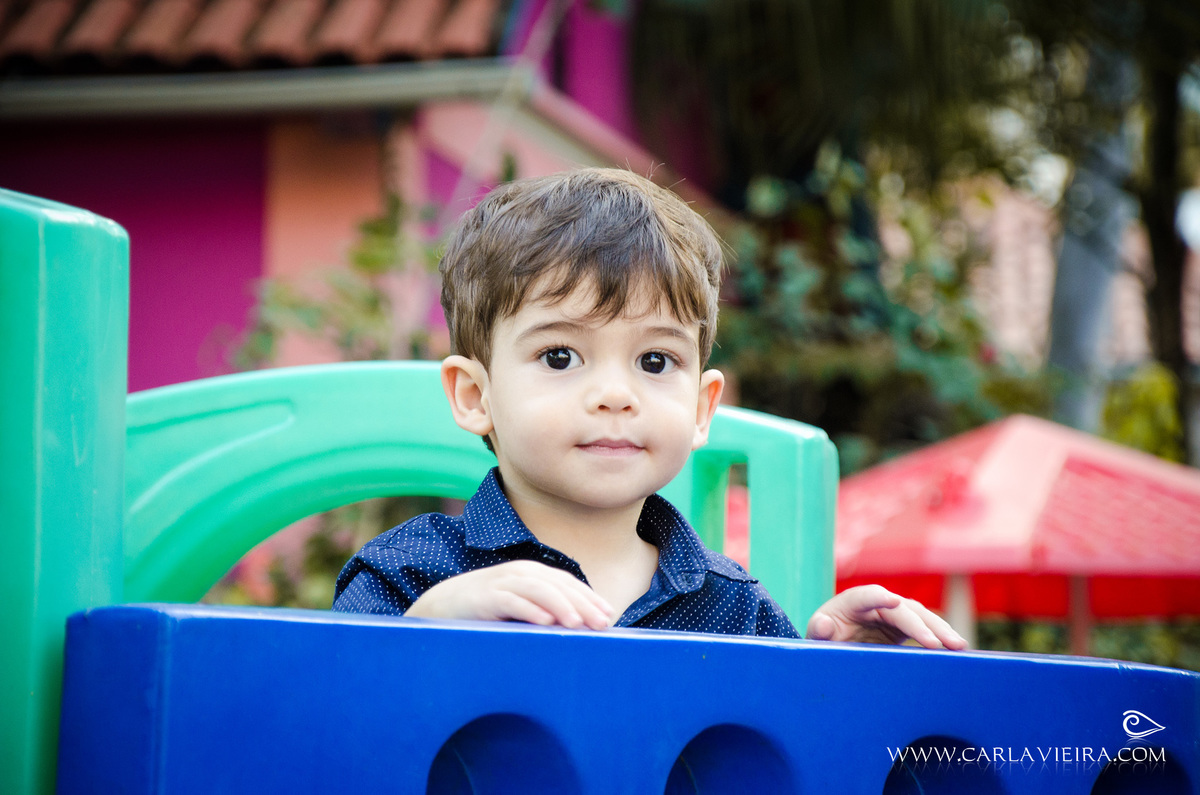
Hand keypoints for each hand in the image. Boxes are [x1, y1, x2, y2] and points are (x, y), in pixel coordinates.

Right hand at [405, 560, 615, 629]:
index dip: (589, 597)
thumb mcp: (518, 607)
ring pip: (538, 589)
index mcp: (531, 574)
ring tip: (578, 624)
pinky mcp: (484, 597)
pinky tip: (545, 622)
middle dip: (583, 603)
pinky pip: (510, 601)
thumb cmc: (485, 612)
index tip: (609, 615)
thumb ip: (543, 612)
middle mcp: (519, 573)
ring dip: (561, 605)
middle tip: (602, 623)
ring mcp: (501, 583)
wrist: (440, 607)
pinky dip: (529, 610)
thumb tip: (577, 630)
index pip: (567, 583)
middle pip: (558, 585)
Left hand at [805, 585, 967, 649]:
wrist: (834, 644)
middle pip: (903, 609)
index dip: (881, 598)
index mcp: (852, 601)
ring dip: (940, 630)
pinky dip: (940, 637)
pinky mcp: (904, 627)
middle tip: (939, 643)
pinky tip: (957, 650)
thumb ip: (818, 631)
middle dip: (921, 625)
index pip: (869, 596)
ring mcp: (894, 613)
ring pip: (920, 616)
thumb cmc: (825, 638)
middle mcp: (877, 603)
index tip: (895, 602)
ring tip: (958, 646)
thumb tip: (824, 623)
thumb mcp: (816, 638)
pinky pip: (926, 628)